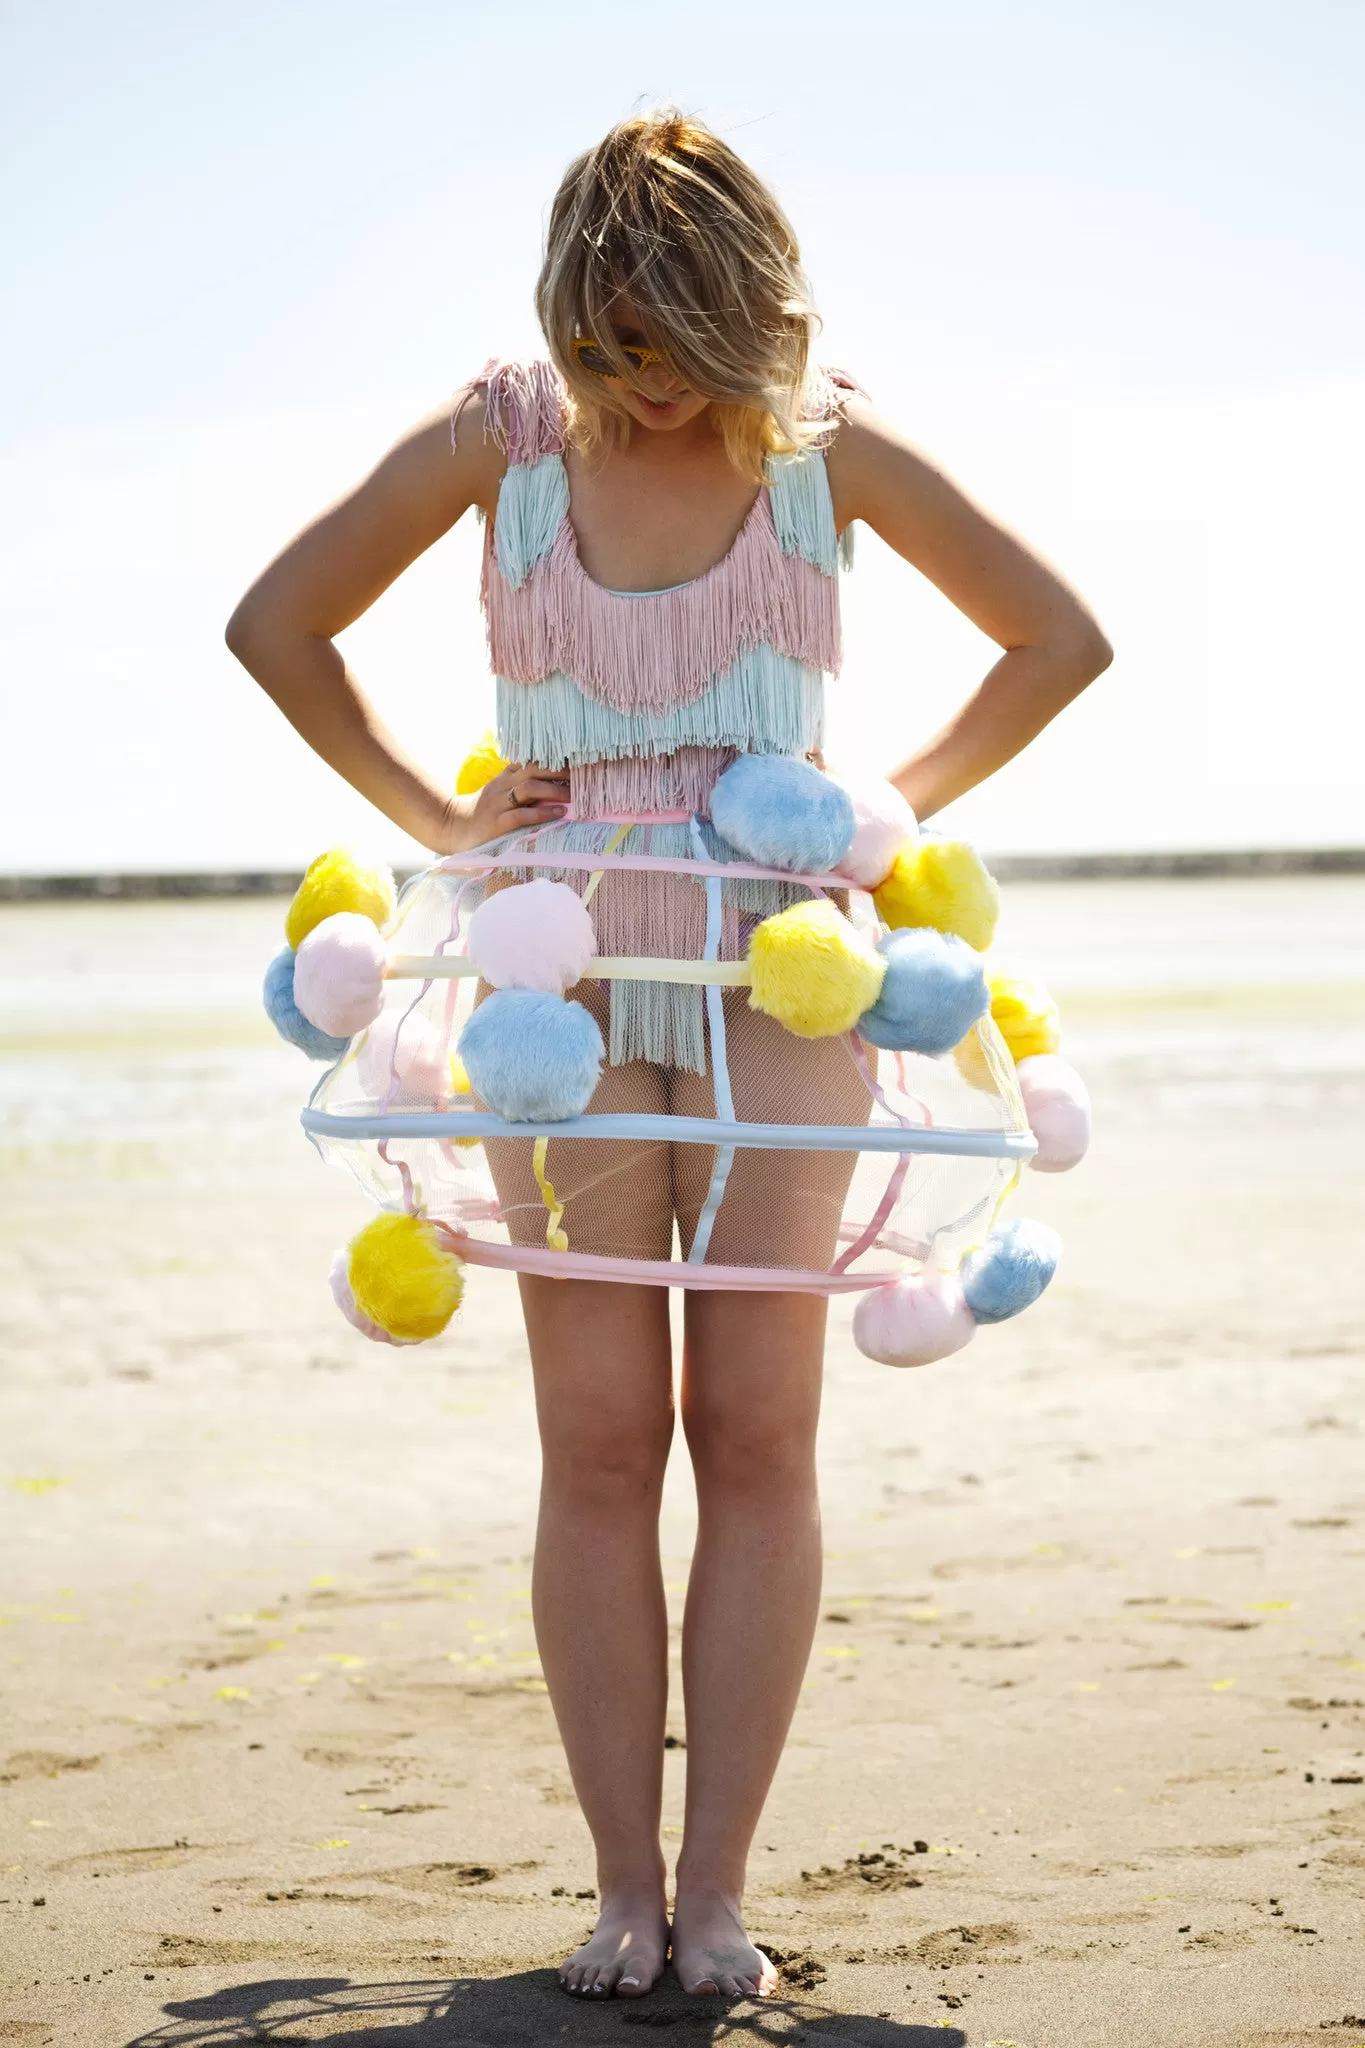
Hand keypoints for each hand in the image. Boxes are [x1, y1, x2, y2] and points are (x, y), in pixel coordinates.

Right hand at [429, 761, 569, 854]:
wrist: (452, 827)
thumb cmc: (483, 811)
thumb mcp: (500, 791)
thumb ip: (522, 785)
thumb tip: (556, 783)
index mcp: (505, 777)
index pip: (531, 760)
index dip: (554, 758)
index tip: (576, 759)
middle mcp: (503, 786)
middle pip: (534, 768)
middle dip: (559, 770)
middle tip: (582, 775)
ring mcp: (499, 804)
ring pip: (529, 787)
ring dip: (554, 790)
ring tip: (573, 796)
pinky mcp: (497, 823)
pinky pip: (521, 814)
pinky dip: (542, 813)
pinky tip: (558, 814)